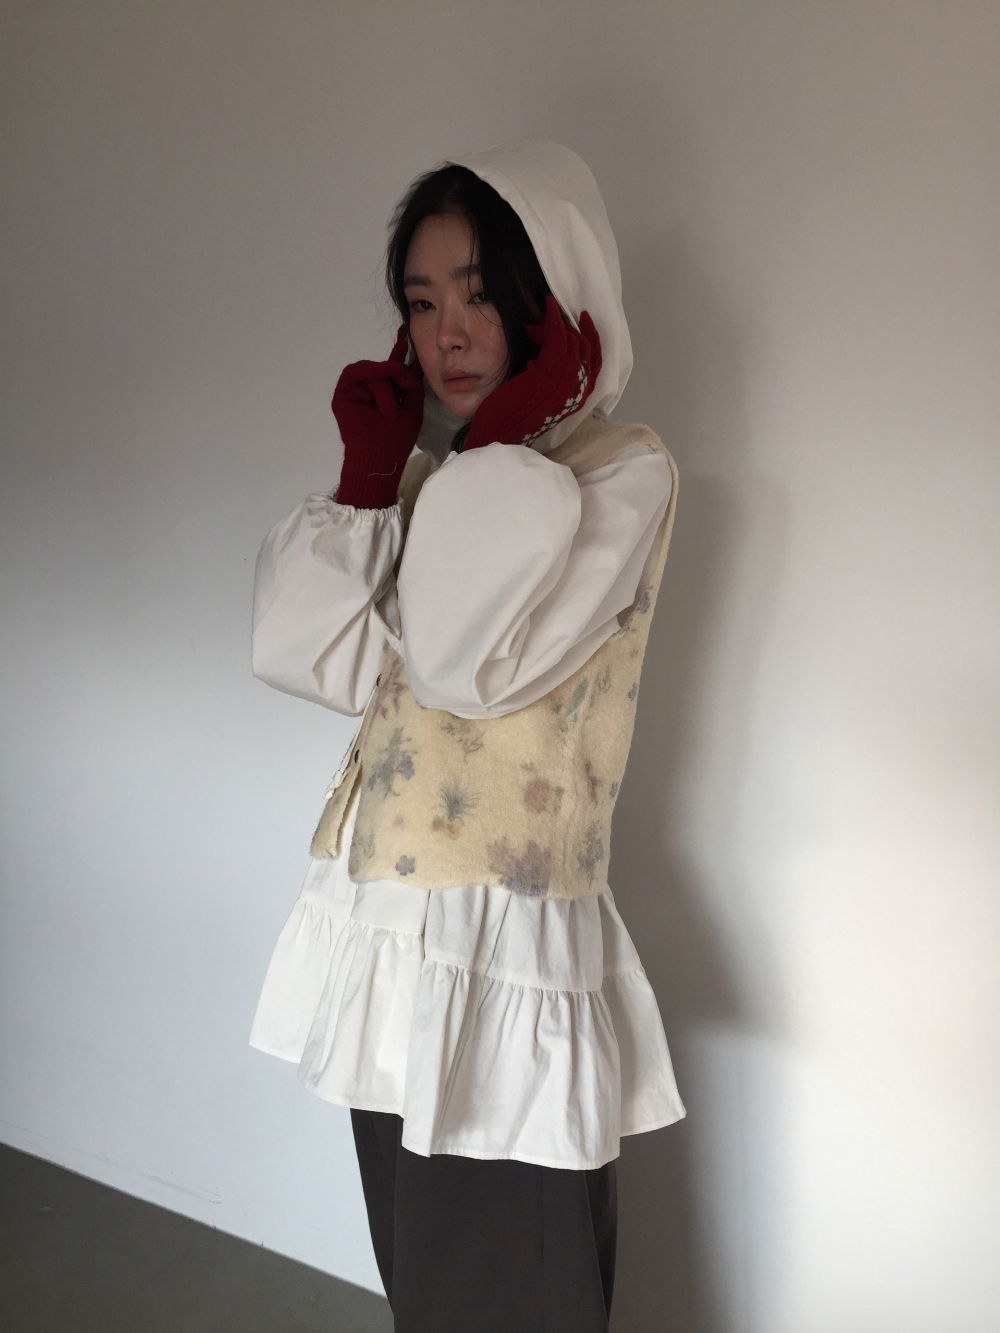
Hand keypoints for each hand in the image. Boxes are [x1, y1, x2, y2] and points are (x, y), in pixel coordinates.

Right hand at [332, 326, 423, 507]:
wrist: (381, 456)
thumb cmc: (397, 437)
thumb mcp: (413, 406)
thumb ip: (411, 383)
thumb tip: (408, 363)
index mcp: (386, 392)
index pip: (393, 366)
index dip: (398, 350)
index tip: (403, 332)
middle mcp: (370, 388)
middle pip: (387, 367)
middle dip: (400, 376)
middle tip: (408, 388)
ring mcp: (356, 389)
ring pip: (375, 372)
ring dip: (387, 390)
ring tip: (391, 413)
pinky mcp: (344, 392)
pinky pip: (358, 372)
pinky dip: (373, 377)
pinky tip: (380, 390)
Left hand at [464, 297, 601, 450]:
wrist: (502, 431)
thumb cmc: (514, 415)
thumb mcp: (538, 393)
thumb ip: (548, 377)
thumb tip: (538, 354)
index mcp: (579, 396)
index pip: (596, 361)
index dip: (592, 338)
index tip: (583, 319)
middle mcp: (579, 387)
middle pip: (584, 346)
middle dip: (569, 326)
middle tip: (552, 315)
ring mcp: (567, 378)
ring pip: (570, 338)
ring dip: (555, 323)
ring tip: (540, 316)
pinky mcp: (551, 370)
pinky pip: (558, 335)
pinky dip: (553, 317)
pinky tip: (547, 306)